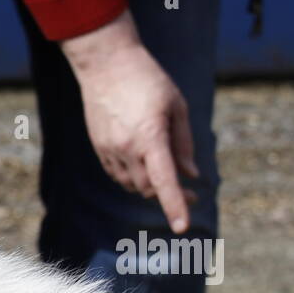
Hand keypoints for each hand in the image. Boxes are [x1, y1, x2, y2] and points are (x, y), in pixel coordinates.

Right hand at [62, 11, 198, 233]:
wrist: (106, 64)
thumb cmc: (148, 80)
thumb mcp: (177, 106)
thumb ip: (184, 143)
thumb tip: (190, 174)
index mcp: (150, 137)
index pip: (164, 181)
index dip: (174, 205)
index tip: (182, 227)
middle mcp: (126, 149)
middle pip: (149, 188)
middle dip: (170, 195)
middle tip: (194, 194)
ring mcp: (110, 150)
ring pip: (133, 185)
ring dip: (152, 187)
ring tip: (169, 177)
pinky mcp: (100, 148)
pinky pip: (119, 175)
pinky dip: (135, 178)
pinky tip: (146, 168)